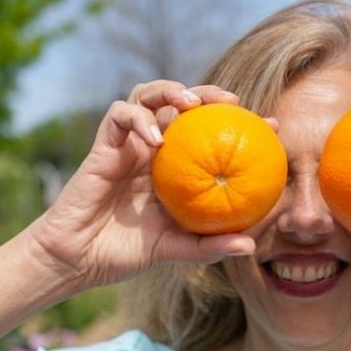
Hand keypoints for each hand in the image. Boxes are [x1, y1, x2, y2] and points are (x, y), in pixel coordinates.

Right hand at [24, 81, 256, 290]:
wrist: (79, 259)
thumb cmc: (125, 253)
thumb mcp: (176, 249)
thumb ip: (210, 245)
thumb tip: (252, 245)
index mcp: (173, 166)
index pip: (209, 133)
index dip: (239, 124)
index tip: (272, 126)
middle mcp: (152, 149)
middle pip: (180, 103)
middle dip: (207, 93)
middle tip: (234, 101)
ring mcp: (127, 144)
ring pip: (147, 95)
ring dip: (170, 91)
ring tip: (191, 104)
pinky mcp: (103, 146)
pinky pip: (120, 116)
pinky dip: (138, 119)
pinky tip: (156, 138)